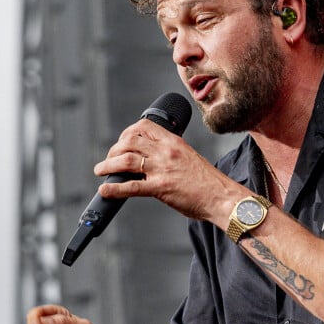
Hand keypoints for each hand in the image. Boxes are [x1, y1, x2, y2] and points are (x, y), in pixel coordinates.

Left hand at [92, 118, 245, 226]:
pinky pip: (131, 186)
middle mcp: (166, 152)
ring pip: (126, 160)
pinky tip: (105, 190)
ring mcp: (163, 169)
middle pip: (129, 142)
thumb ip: (171, 155)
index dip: (127, 132)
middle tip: (109, 160)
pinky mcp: (161, 188)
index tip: (121, 142)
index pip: (144, 126)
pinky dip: (114, 189)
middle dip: (113, 150)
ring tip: (101, 171)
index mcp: (174, 142)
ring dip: (108, 166)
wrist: (222, 197)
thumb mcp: (189, 158)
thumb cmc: (209, 182)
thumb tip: (153, 160)